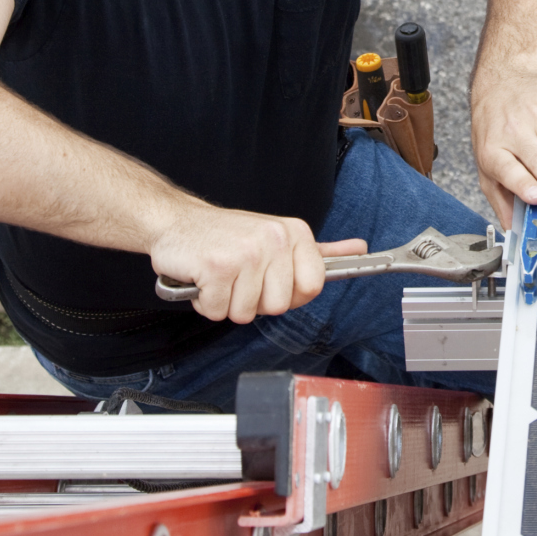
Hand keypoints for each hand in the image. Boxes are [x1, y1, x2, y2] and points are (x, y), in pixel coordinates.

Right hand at [147, 203, 365, 322]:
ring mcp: (247, 252)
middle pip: (279, 306)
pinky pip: (218, 311)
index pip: (312, 288)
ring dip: (227, 302)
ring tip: (221, 276)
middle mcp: (275, 239)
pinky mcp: (217, 267)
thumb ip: (321, 251)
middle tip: (239, 277)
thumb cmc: (228, 236)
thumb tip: (360, 250)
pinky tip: (203, 278)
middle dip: (254, 301)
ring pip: (247, 312)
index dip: (289, 294)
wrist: (176, 223)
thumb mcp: (279, 237)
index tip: (270, 280)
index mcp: (295, 233)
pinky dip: (206, 302)